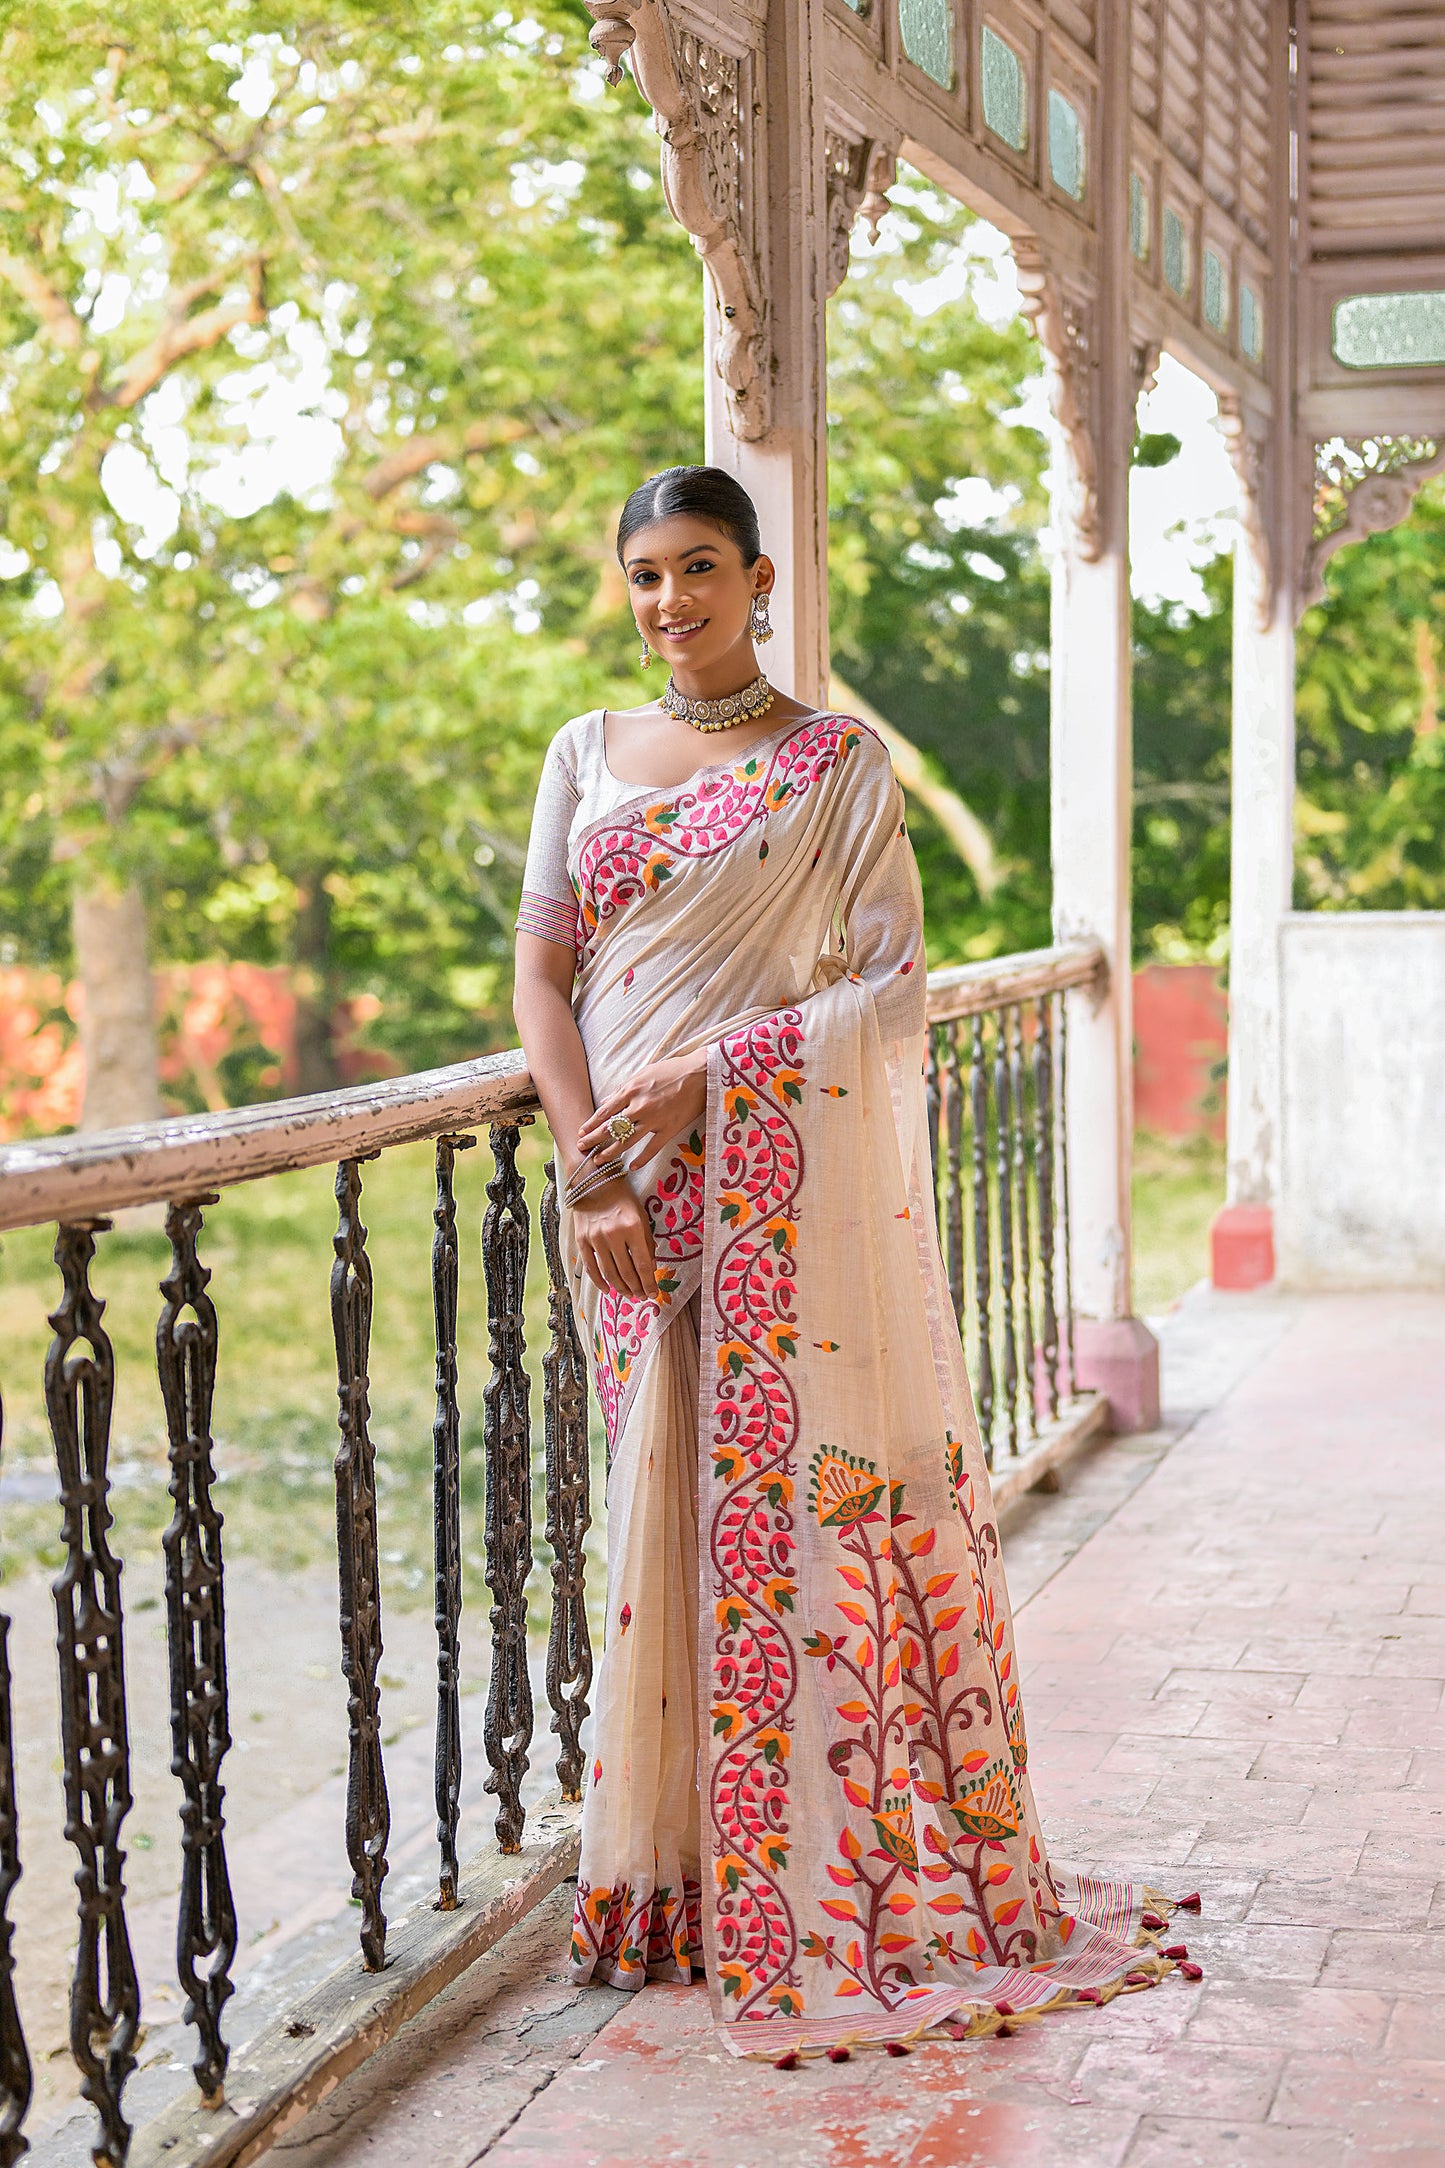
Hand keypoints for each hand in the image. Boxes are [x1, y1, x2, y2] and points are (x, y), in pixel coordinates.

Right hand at [572, 1176, 655, 1300]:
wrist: (594, 1183)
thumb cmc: (623, 1200)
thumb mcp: (642, 1216)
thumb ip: (647, 1243)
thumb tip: (650, 1269)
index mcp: (633, 1227)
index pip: (643, 1264)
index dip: (648, 1282)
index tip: (653, 1294)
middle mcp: (614, 1234)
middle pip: (627, 1272)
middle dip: (636, 1288)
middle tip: (641, 1297)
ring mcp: (596, 1238)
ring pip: (610, 1273)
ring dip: (620, 1288)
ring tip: (628, 1294)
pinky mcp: (582, 1240)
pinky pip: (591, 1268)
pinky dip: (599, 1282)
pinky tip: (607, 1289)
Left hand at [576, 1050, 707, 1165]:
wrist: (701, 1074)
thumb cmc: (672, 1070)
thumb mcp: (643, 1074)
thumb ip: (623, 1090)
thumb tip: (606, 1102)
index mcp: (631, 1091)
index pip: (604, 1112)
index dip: (591, 1124)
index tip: (581, 1132)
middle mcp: (639, 1107)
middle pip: (610, 1128)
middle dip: (594, 1139)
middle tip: (582, 1148)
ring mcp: (654, 1120)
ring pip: (626, 1141)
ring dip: (610, 1152)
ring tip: (599, 1160)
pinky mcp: (669, 1129)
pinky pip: (651, 1149)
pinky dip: (641, 1159)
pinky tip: (631, 1166)